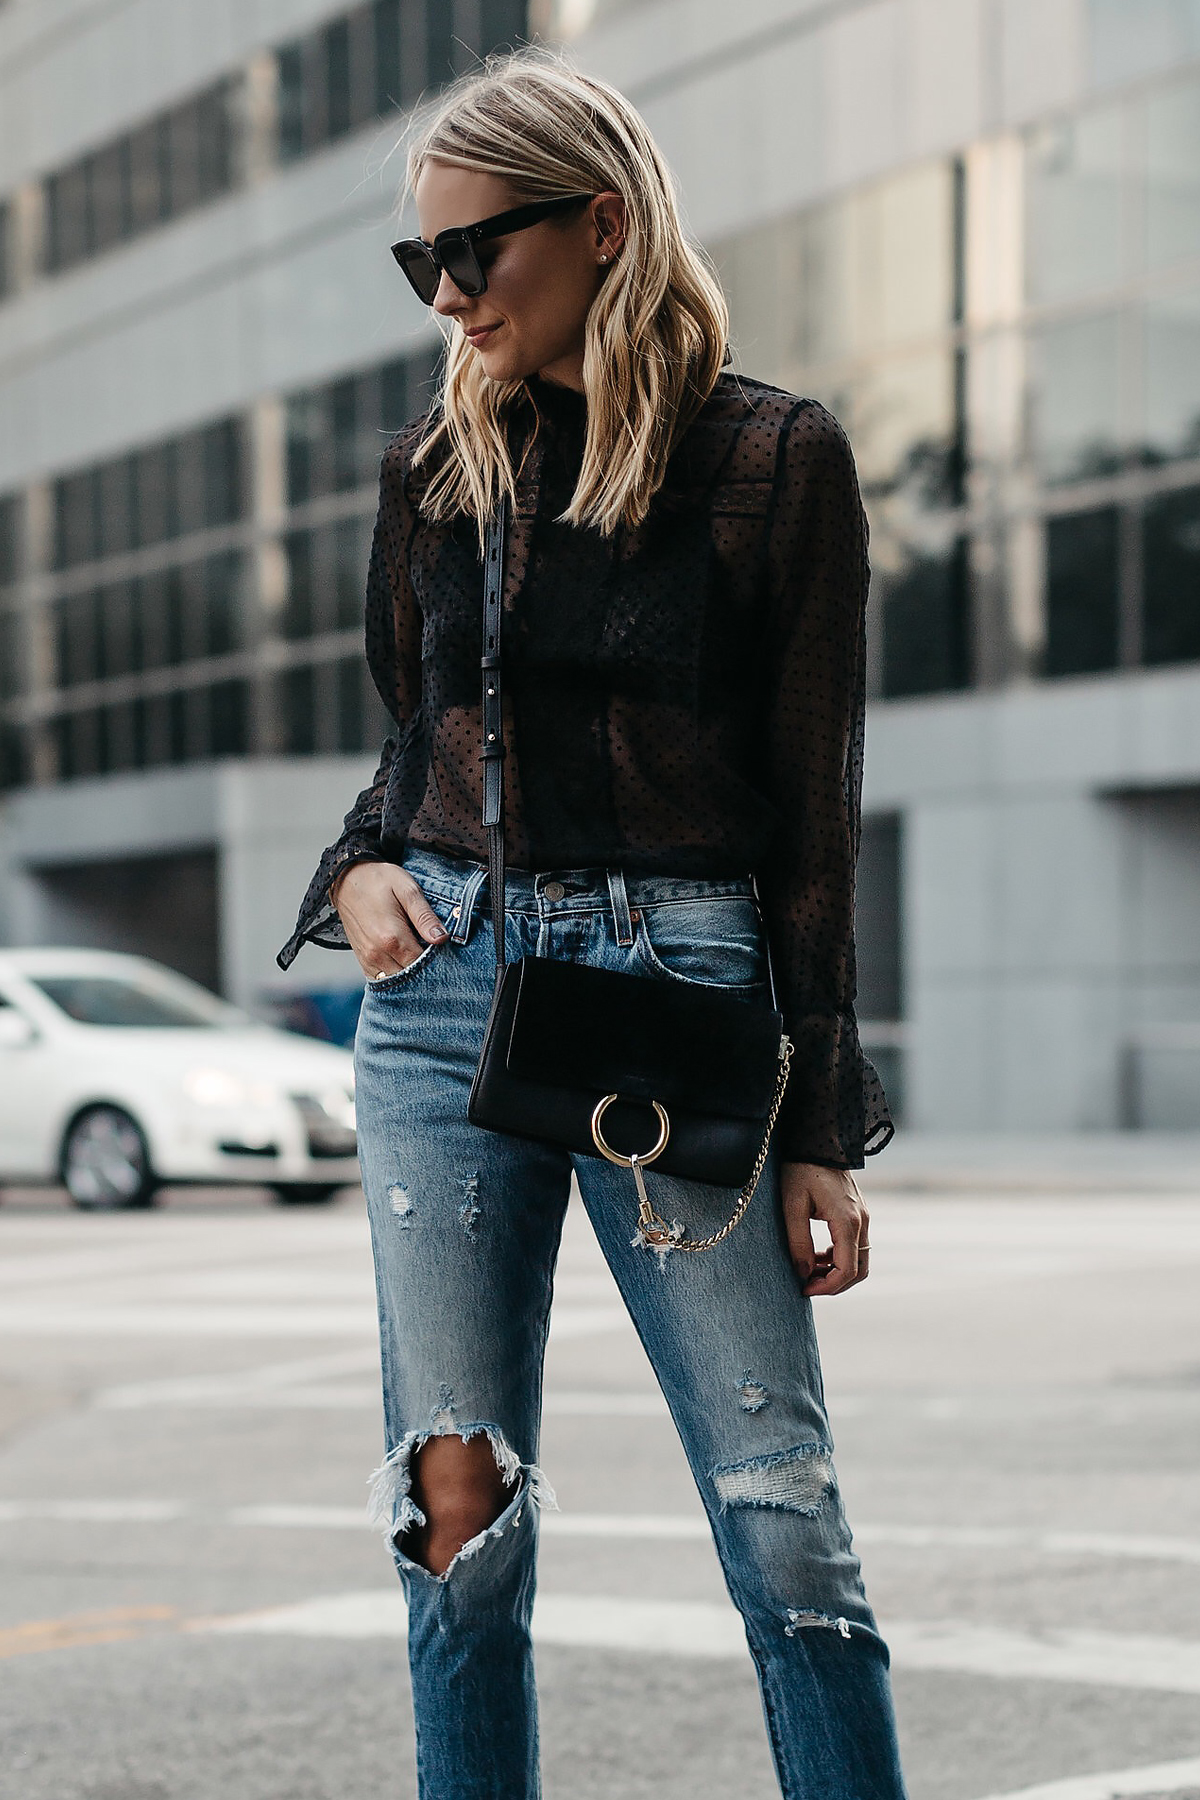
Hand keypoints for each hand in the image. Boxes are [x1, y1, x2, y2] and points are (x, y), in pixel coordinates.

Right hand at [329, 862, 448, 979]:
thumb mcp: (407, 889)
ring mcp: (367, 959)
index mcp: (391, 937)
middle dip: (425, 969)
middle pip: (409, 976)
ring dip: (410, 974)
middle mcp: (377, 953)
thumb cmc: (379, 880)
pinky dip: (396, 974)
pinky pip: (382, 978)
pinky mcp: (362, 960)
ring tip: (419, 955)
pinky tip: (405, 961)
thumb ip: (424, 916)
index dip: (437, 961)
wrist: (347, 879)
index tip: (444, 951)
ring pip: (396, 980)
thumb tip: (441, 938)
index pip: (422, 964)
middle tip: (435, 953)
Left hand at [780, 1161, 869, 1296]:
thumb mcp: (792, 1205)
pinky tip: (817, 1255)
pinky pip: (856, 1246)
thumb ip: (798, 1241)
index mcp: (847, 1222)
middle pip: (859, 1271)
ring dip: (837, 1272)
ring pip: (860, 1260)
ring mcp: (864, 1217)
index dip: (827, 1287)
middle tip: (807, 1285)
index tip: (804, 1288)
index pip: (847, 1270)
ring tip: (809, 1271)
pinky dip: (840, 1258)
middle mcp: (862, 1222)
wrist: (819, 1142)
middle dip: (835, 1284)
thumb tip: (804, 1272)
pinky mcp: (859, 1214)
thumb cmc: (801, 1170)